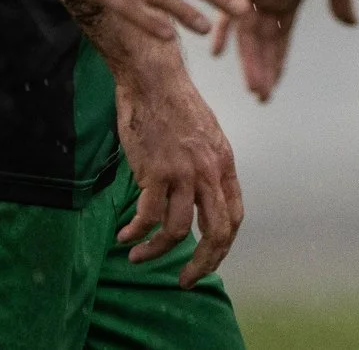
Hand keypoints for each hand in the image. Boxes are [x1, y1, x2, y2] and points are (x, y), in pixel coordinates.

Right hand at [111, 44, 242, 282]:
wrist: (153, 78)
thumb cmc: (172, 105)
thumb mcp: (204, 136)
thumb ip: (205, 167)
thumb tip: (197, 199)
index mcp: (224, 164)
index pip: (235, 216)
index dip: (223, 245)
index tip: (207, 260)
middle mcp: (209, 171)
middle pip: (216, 232)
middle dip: (202, 264)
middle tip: (184, 280)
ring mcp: (183, 172)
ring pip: (176, 231)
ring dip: (156, 252)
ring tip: (138, 258)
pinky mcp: (155, 171)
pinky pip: (147, 217)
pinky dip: (135, 233)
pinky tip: (124, 236)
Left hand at [213, 0, 357, 100]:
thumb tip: (350, 23)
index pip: (279, 39)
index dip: (276, 64)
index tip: (272, 90)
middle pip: (261, 41)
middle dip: (261, 69)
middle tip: (261, 96)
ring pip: (248, 32)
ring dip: (251, 60)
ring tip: (255, 86)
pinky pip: (230, 6)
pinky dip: (223, 28)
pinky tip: (217, 51)